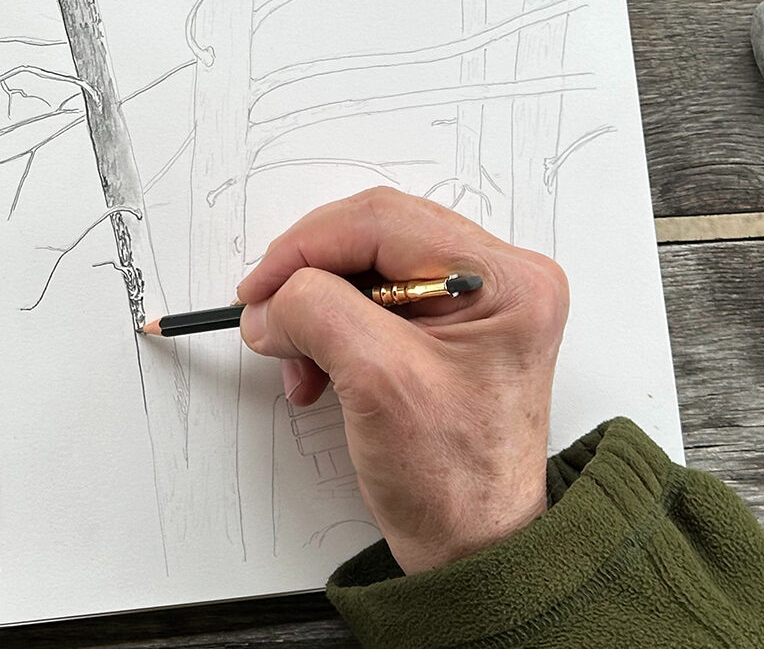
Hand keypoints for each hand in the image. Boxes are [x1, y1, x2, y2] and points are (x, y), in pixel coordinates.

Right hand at [234, 187, 568, 573]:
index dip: (305, 247)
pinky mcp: (445, 327)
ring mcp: (472, 302)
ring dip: (314, 311)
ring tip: (299, 365)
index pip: (382, 219)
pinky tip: (316, 373)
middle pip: (371, 236)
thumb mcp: (377, 382)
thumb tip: (270, 298)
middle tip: (268, 320)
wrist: (473, 544)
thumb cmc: (453, 480)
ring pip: (362, 268)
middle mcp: (497, 279)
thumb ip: (316, 314)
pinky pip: (368, 301)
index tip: (259, 290)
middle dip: (308, 281)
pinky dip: (328, 331)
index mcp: (504, 280)